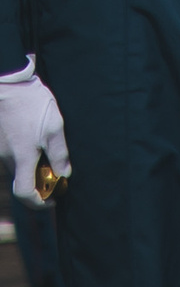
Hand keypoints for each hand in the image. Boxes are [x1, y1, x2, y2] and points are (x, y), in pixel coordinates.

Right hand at [0, 63, 68, 206]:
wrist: (8, 84)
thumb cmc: (32, 105)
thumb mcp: (54, 127)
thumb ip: (59, 153)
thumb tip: (64, 174)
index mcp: (22, 157)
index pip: (24, 192)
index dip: (38, 202)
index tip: (52, 199)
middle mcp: (7, 157)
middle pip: (20, 180)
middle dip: (38, 182)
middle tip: (54, 171)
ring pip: (16, 167)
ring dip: (31, 166)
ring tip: (45, 148)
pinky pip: (10, 155)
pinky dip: (23, 154)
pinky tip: (33, 138)